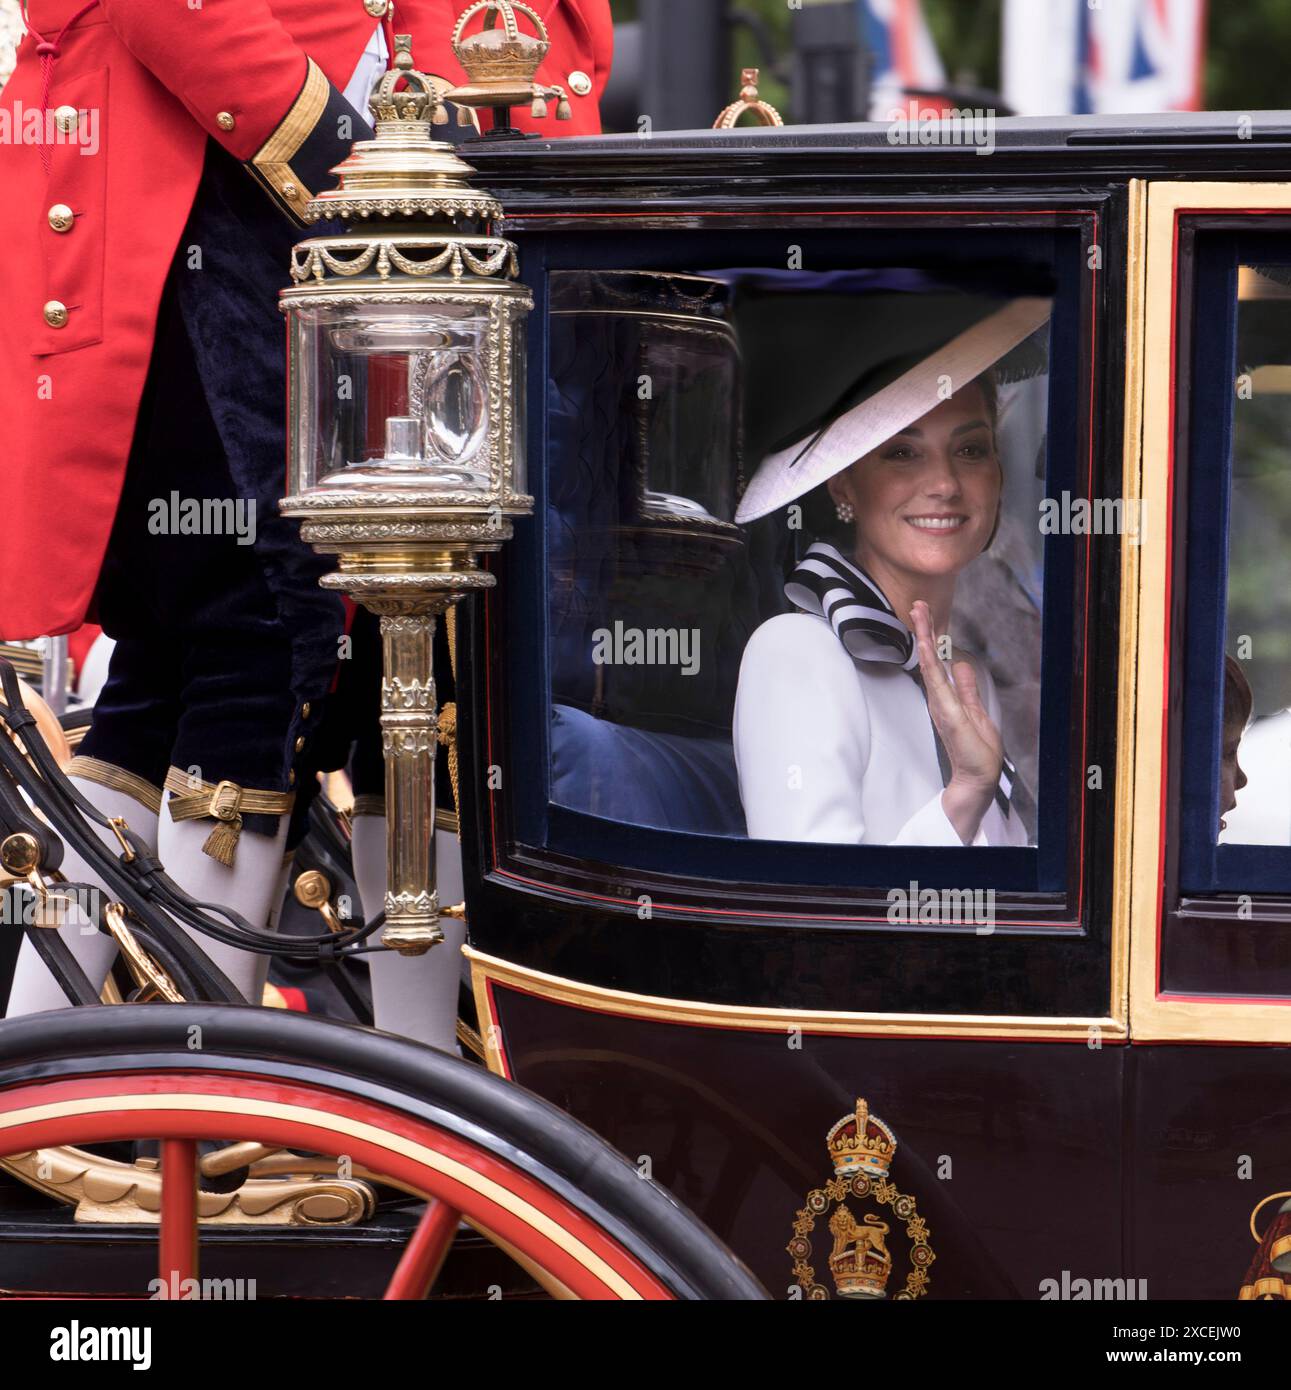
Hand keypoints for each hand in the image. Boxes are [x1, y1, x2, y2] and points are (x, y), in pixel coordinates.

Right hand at [909, 601, 1002, 843]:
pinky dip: (928, 662)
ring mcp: (941, 704)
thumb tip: (961, 665)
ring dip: (923, 638)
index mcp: (946, 696)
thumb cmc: (976, 750)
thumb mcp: (976, 710)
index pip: (936, 662)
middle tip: (917, 604)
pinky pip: (935, 683)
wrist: (978, 777)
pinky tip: (924, 645)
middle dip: (923, 630)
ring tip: (918, 614)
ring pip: (929, 665)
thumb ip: (967, 688)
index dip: (930, 638)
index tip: (926, 615)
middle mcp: (939, 698)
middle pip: (928, 658)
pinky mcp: (947, 712)